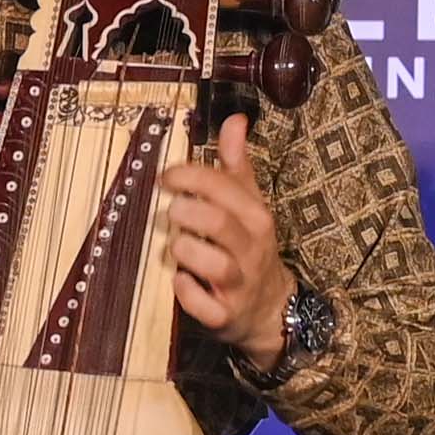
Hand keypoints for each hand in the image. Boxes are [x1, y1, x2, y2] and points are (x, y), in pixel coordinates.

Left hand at [162, 111, 295, 366]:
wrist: (270, 307)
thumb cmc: (248, 246)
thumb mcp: (248, 203)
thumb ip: (236, 163)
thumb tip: (235, 118)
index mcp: (255, 215)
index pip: (222, 185)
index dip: (187, 176)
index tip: (164, 178)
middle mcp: (250, 248)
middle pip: (216, 222)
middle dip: (184, 213)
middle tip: (169, 213)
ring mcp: (239, 284)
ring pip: (213, 264)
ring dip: (183, 250)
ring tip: (175, 246)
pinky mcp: (226, 316)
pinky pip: (206, 306)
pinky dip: (187, 293)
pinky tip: (179, 280)